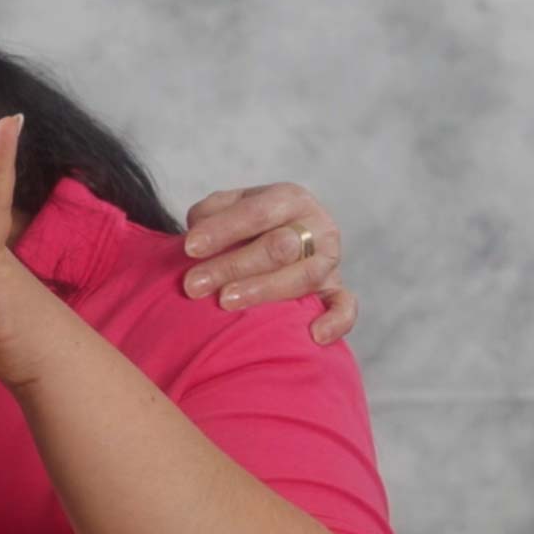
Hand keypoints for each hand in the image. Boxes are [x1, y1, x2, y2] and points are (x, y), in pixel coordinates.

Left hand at [180, 183, 354, 343]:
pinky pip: (345, 307)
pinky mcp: (337, 290)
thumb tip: (198, 237)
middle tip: (193, 284)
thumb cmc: (246, 226)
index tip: (189, 248)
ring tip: (225, 302)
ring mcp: (329, 260)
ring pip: (302, 277)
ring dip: (262, 290)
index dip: (222, 230)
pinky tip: (314, 335)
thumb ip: (210, 213)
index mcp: (289, 198)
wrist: (278, 240)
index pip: (255, 213)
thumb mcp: (227, 207)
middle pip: (277, 247)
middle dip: (232, 266)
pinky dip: (335, 321)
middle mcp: (316, 226)